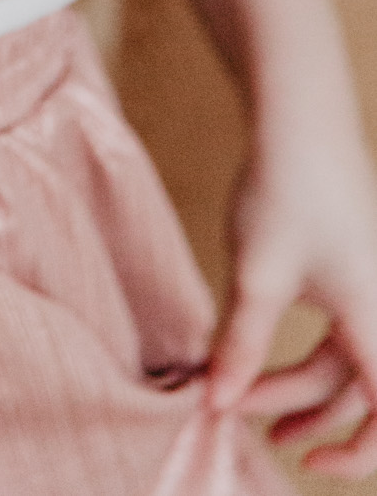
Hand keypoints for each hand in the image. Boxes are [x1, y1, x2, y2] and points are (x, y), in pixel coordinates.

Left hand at [208, 122, 376, 477]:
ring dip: (294, 381)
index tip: (311, 465)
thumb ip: (242, 345)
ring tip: (238, 394)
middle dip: (301, 411)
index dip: (360, 454)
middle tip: (241, 417)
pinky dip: (297, 344)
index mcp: (376, 318)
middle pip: (355, 388)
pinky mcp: (351, 265)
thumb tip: (215, 403)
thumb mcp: (256, 276)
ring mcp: (370, 284)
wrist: (298, 115)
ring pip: (341, 357)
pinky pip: (337, 326)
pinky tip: (257, 345)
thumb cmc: (285, 189)